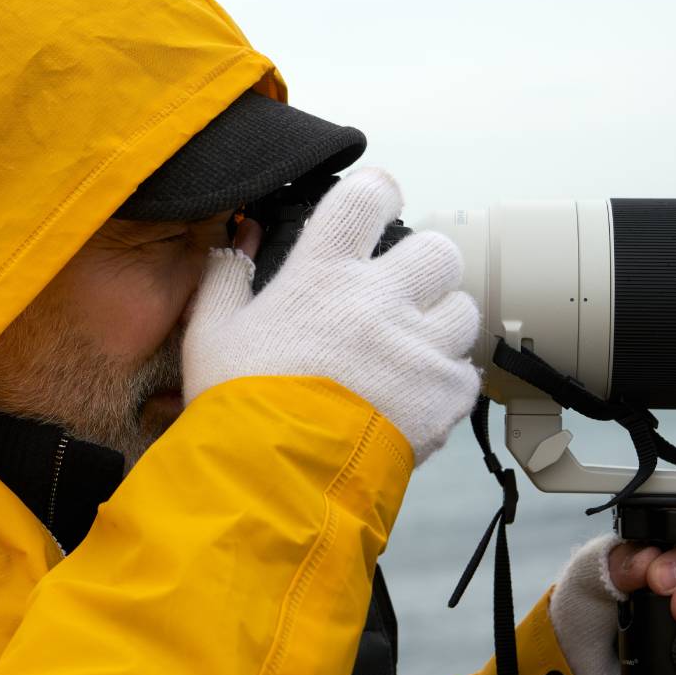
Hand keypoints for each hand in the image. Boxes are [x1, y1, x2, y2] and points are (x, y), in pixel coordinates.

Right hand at [182, 168, 480, 458]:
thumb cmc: (237, 404)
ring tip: (409, 353)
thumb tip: (240, 239)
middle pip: (438, 251)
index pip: (369, 196)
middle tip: (399, 295)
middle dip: (424, 269)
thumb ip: (225, 276)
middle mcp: (379, 299)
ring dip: (440, 326)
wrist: (273, 480)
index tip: (377, 207)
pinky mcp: (443, 395)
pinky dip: (444, 384)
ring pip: (463, 310)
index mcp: (323, 273)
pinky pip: (465, 375)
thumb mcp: (210, 332)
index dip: (379, 194)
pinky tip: (412, 398)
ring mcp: (417, 347)